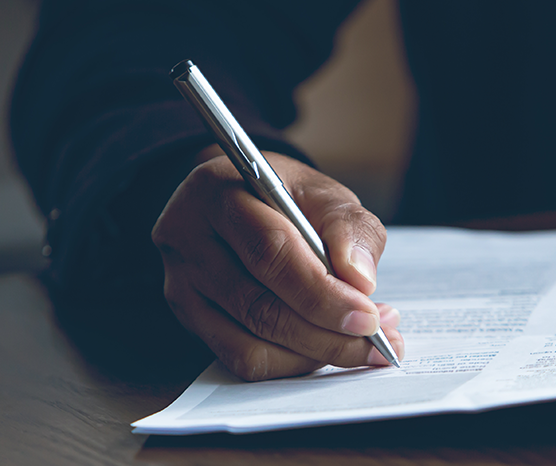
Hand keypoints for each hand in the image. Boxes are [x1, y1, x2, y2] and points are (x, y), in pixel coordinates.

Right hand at [151, 147, 403, 380]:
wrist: (243, 202)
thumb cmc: (286, 197)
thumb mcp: (324, 194)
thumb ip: (349, 228)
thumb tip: (359, 280)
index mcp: (218, 192)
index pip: (269, 251)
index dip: (321, 292)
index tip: (369, 317)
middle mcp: (186, 238)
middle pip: (257, 304)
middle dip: (326, 333)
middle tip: (375, 340)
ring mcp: (180, 282)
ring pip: (247, 341)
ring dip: (313, 353)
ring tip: (359, 343)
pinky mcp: (188, 317)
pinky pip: (239, 357)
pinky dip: (289, 362)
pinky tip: (322, 348)